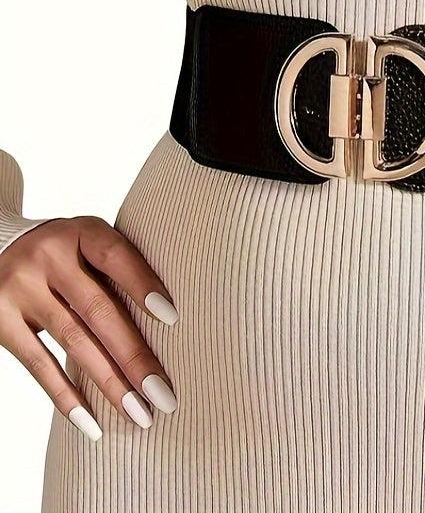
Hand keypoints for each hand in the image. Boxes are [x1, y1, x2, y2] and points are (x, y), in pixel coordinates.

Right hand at [0, 216, 178, 440]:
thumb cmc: (64, 249)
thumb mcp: (89, 241)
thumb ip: (120, 266)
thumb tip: (171, 318)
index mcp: (80, 232)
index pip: (117, 257)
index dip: (144, 285)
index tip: (174, 319)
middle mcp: (48, 258)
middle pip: (99, 310)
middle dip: (135, 356)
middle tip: (164, 394)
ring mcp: (19, 290)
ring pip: (73, 342)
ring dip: (110, 383)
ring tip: (140, 413)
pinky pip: (37, 363)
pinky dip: (66, 396)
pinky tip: (93, 422)